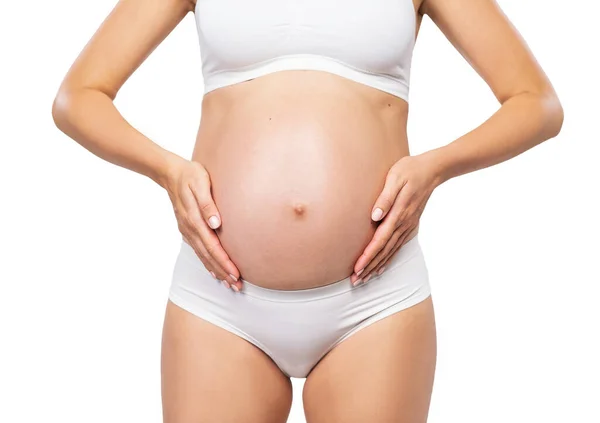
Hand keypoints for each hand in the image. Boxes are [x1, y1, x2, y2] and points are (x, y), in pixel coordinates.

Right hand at [163, 156, 240, 290]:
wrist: (170, 172)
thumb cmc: (191, 175)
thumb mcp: (200, 183)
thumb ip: (208, 203)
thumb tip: (216, 223)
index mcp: (194, 219)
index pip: (212, 246)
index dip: (224, 261)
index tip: (236, 274)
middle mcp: (190, 229)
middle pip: (208, 256)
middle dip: (223, 272)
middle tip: (237, 286)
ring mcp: (187, 230)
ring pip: (203, 256)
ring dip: (216, 271)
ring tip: (228, 283)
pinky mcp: (187, 229)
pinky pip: (198, 250)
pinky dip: (206, 262)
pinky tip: (213, 271)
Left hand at [350, 153, 440, 285]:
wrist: (432, 170)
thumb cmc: (409, 170)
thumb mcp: (395, 178)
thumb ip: (385, 198)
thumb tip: (374, 215)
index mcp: (398, 214)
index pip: (380, 240)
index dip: (368, 255)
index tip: (357, 268)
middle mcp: (404, 224)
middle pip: (384, 251)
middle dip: (369, 267)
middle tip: (356, 281)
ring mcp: (408, 226)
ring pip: (390, 252)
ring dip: (377, 267)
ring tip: (364, 279)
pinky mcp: (410, 225)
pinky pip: (397, 247)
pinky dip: (388, 259)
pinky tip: (381, 268)